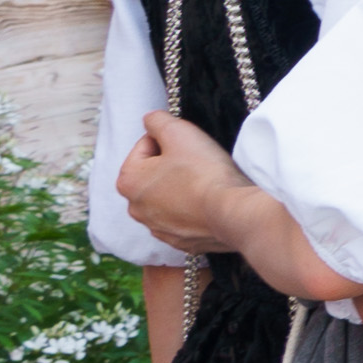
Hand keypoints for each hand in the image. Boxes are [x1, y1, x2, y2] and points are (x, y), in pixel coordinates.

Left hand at [116, 111, 244, 256]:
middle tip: (198, 164)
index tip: (189, 147)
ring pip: (169, 198)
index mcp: (128, 181)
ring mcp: (158, 229)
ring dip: (182, 189)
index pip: (146, 146)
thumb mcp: (179, 131)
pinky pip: (184, 220)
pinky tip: (209, 205)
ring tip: (206, 185)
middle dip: (173, 167)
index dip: (170, 140)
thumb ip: (157, 120)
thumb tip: (152, 120)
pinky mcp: (181, 242)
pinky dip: (194, 212)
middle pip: (155, 175)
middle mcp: (136, 209)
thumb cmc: (204, 173)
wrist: (234, 213)